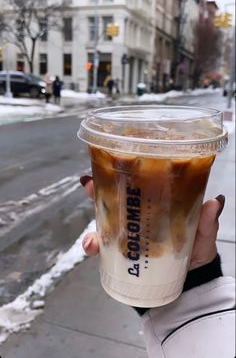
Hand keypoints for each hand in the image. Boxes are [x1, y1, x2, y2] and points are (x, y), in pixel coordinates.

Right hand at [80, 175, 224, 270]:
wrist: (192, 285)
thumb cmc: (197, 253)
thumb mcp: (205, 235)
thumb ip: (208, 221)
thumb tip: (216, 202)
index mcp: (155, 207)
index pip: (135, 186)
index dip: (121, 174)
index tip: (110, 162)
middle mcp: (137, 220)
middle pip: (111, 201)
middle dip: (96, 193)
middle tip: (89, 186)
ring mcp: (128, 238)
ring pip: (102, 226)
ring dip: (92, 227)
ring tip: (92, 237)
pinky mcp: (123, 256)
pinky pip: (103, 250)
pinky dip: (94, 248)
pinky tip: (93, 248)